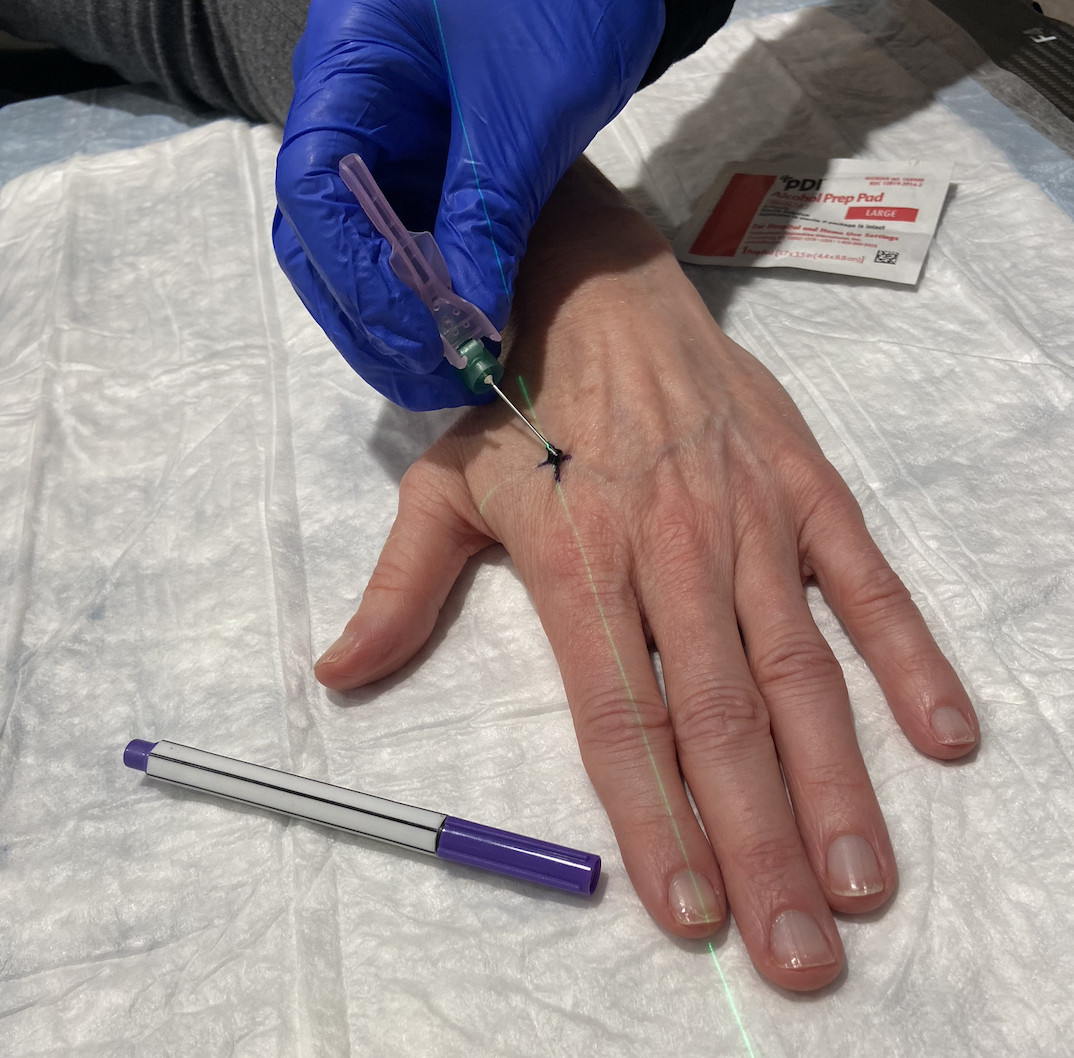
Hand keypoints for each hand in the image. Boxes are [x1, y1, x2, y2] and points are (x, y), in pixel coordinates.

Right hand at [273, 0, 663, 409]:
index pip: (315, 190)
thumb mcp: (527, 106)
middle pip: (323, 232)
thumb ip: (486, 211)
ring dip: (396, 317)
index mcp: (349, 67)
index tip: (420, 339)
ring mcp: (390, 136)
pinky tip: (464, 328)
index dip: (360, 277)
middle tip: (432, 380)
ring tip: (449, 370)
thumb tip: (460, 321)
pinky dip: (432, 291)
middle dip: (371, 316)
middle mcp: (353, 107)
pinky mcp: (434, 160)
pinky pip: (412, 237)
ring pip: (361, 246)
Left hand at [314, 160, 978, 989]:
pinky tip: (940, 737)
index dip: (655, 820)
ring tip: (863, 880)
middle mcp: (669, 553)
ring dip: (835, 780)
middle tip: (800, 950)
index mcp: (578, 562)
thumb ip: (400, 588)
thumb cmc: (516, 400)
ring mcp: (746, 519)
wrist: (590, 285)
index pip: (621, 717)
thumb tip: (336, 673)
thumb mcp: (439, 488)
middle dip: (759, 842)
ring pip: (796, 667)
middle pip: (718, 717)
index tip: (690, 915)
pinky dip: (904, 654)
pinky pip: (861, 578)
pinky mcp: (802, 484)